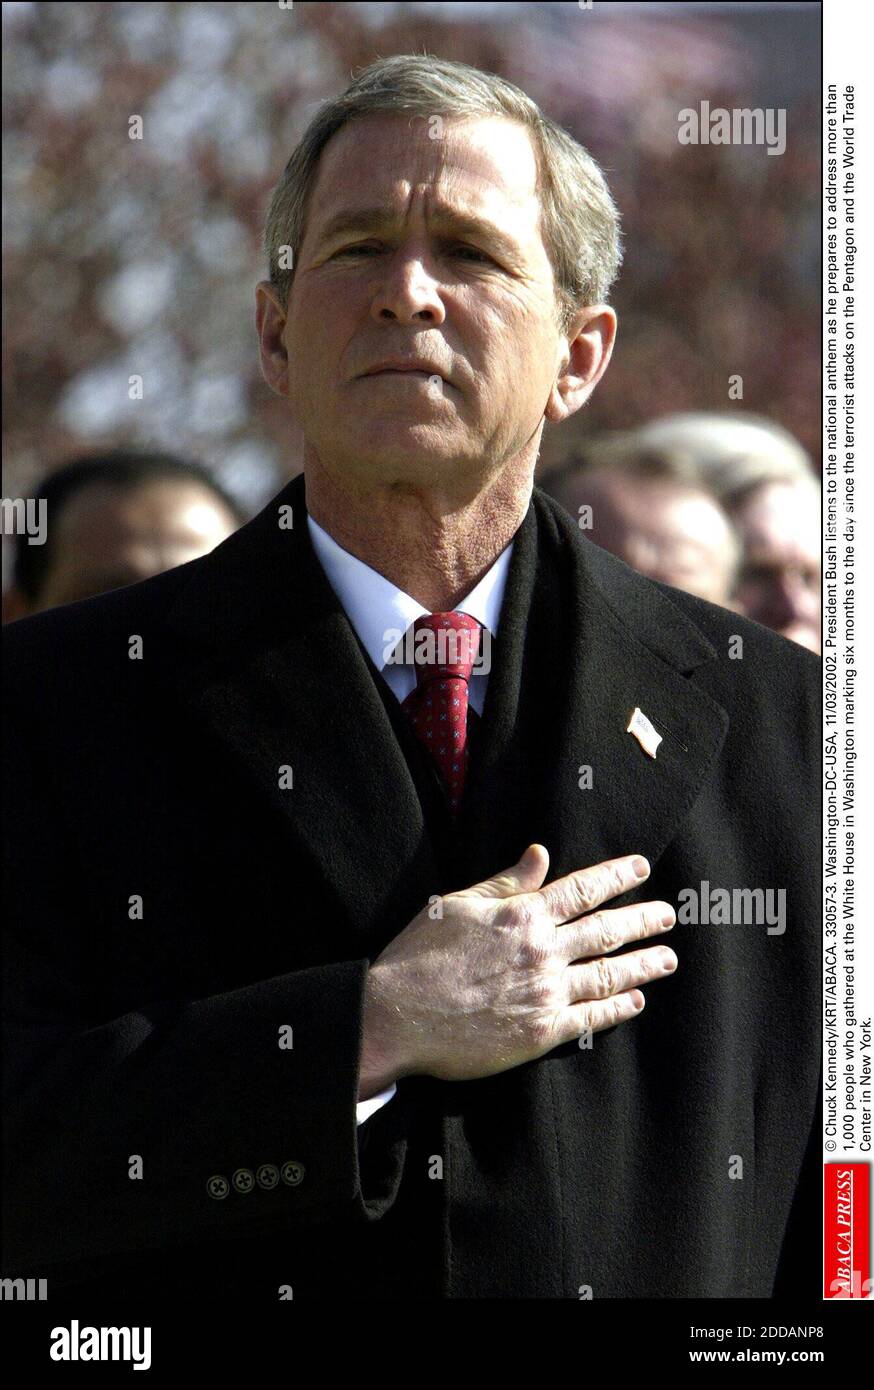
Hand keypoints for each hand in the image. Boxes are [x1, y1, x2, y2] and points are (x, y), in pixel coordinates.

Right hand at [361, 844, 675, 1087]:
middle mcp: (541, 951)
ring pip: (608, 974)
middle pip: (606, 931)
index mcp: (521, 915)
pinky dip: (617, 1008)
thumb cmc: (420, 956)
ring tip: (667, 958)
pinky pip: (591, 1018)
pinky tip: (635, 1001)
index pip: (582, 890)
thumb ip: (505, 881)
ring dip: (642, 965)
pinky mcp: (540, 1033)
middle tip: (669, 915)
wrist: (397, 1017)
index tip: (642, 869)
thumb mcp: (457, 904)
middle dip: (642, 920)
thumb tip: (540, 853)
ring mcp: (544, 994)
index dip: (616, 877)